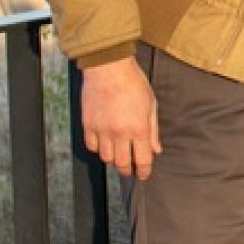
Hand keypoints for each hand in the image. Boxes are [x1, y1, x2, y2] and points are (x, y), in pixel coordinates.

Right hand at [80, 57, 161, 179]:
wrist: (108, 68)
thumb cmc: (133, 82)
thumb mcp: (150, 104)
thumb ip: (153, 130)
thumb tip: (156, 149)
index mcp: (138, 128)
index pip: (141, 160)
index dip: (143, 172)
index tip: (143, 175)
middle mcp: (119, 133)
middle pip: (121, 163)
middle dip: (127, 170)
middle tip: (130, 169)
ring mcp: (101, 130)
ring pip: (105, 157)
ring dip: (113, 160)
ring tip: (118, 155)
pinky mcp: (88, 125)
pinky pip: (92, 146)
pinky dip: (99, 148)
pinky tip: (105, 143)